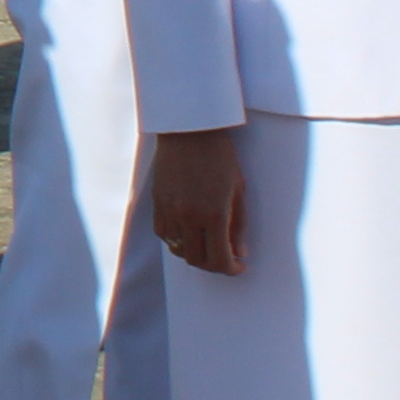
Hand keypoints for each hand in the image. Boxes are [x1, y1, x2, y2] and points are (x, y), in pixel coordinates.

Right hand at [147, 127, 248, 274]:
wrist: (189, 130)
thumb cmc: (219, 155)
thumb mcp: (238, 190)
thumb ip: (239, 224)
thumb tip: (241, 251)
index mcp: (214, 214)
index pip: (220, 259)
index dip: (230, 269)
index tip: (238, 266)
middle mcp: (189, 216)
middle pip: (197, 260)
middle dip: (213, 265)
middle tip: (224, 258)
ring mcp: (170, 210)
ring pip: (178, 249)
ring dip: (194, 253)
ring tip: (206, 245)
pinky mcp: (158, 202)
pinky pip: (164, 233)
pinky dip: (176, 240)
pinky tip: (188, 232)